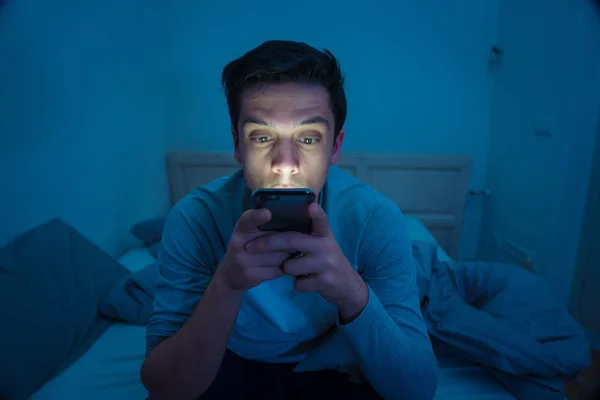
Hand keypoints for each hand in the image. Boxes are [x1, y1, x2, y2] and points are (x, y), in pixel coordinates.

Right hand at [215, 209, 289, 291]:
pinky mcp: (251, 276)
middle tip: (291, 242)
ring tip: (284, 254)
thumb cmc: (245, 247)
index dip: (257, 216)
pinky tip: (279, 266)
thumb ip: (263, 225)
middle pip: (274, 240)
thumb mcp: (247, 233)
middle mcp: (239, 243)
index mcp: (240, 229)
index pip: (247, 219)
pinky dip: (283, 268)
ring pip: (279, 256)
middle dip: (286, 242)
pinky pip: (278, 270)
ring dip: (287, 256)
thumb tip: (292, 220)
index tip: (267, 214)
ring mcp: (244, 261)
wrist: (229, 275)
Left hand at [245, 203, 368, 320]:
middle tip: (250, 246)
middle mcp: (326, 247)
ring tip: (297, 269)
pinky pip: (297, 283)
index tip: (310, 206)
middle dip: (268, 243)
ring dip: (287, 269)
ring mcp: (326, 265)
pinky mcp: (324, 282)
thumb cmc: (326, 259)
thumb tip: (285, 219)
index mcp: (324, 235)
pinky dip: (297, 284)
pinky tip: (307, 281)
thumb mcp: (322, 243)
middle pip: (291, 241)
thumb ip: (309, 231)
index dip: (316, 214)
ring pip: (290, 266)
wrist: (346, 286)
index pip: (321, 221)